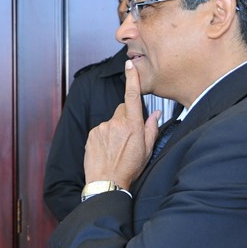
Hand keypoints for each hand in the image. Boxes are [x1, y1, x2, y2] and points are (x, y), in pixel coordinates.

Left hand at [83, 59, 160, 188]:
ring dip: (114, 129)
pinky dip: (104, 136)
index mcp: (133, 125)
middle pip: (122, 109)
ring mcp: (102, 128)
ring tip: (116, 147)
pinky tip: (107, 149)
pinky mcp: (91, 134)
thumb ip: (152, 128)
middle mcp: (116, 123)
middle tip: (128, 136)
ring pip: (111, 121)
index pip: (132, 96)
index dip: (131, 78)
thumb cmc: (129, 168)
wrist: (107, 182)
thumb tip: (155, 114)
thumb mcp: (147, 149)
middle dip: (126, 118)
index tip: (129, 65)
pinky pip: (100, 129)